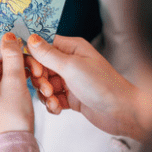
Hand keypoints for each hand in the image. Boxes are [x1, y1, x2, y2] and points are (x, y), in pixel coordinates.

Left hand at [0, 33, 34, 142]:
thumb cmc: (13, 117)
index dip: (5, 52)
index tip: (21, 54)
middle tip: (28, 67)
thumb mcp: (15, 82)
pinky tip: (19, 89)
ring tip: (26, 78)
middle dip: (8, 65)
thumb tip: (10, 37)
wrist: (13, 149)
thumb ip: (12, 56)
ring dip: (8, 76)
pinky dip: (4, 87)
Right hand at [26, 34, 147, 140]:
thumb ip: (48, 54)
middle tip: (47, 88)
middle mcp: (70, 62)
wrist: (122, 112)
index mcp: (72, 48)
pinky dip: (52, 104)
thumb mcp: (72, 67)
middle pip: (41, 67)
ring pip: (45, 85)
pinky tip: (58, 108)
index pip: (43, 46)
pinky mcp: (71, 97)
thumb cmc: (103, 85)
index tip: (36, 70)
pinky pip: (52, 98)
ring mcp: (70, 81)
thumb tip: (30, 39)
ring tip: (54, 100)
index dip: (35, 58)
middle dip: (41, 80)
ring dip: (45, 94)